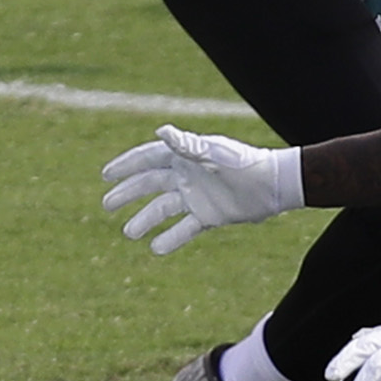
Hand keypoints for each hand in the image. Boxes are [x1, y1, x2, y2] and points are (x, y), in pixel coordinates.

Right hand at [101, 124, 303, 254]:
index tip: (106, 174)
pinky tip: (156, 249)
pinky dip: (170, 238)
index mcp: (188, 156)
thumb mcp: (214, 154)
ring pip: (163, 208)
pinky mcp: (208, 215)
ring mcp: (197, 196)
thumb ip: (188, 145)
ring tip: (129, 232)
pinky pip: (184, 229)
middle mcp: (189, 175)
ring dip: (145, 219)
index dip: (127, 165)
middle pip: (150, 183)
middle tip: (106, 204)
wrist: (274, 185)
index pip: (150, 158)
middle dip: (128, 192)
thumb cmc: (245, 163)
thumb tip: (161, 131)